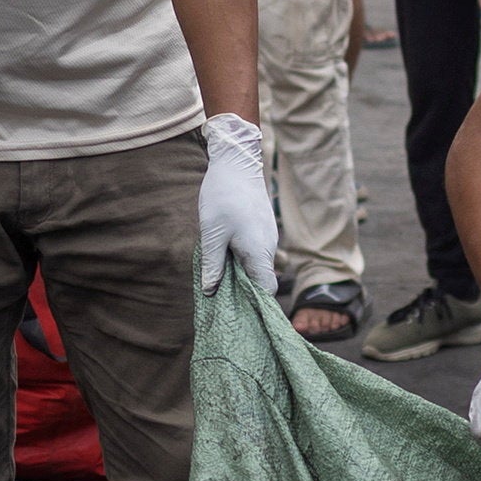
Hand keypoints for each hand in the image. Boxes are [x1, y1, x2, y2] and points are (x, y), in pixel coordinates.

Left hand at [196, 114, 277, 295]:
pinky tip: (224, 260)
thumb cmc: (223, 197)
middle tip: (224, 304)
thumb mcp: (212, 234)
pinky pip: (254, 253)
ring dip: (241, 276)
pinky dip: (242, 261)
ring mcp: (267, 238)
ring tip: (220, 283)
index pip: (267, 291)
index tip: (245, 319)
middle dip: (245, 294)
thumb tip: (212, 292)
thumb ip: (213, 265)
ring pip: (256, 266)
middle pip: (261, 281)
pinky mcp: (261, 229)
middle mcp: (268, 248)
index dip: (259, 307)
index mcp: (259, 253)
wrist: (237, 161)